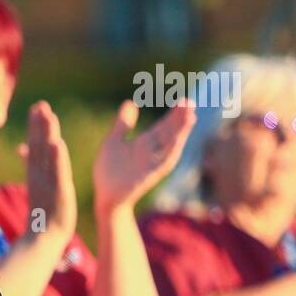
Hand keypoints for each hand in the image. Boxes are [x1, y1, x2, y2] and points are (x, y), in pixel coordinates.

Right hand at [21, 101, 76, 242]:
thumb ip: (34, 168)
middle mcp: (40, 176)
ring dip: (47, 134)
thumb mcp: (38, 188)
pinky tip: (57, 143)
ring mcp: (48, 183)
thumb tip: (23, 150)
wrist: (43, 240)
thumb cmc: (43, 216)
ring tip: (49, 116)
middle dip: (40, 124)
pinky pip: (58, 173)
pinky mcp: (59, 193)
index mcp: (36, 174)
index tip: (37, 107)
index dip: (36, 126)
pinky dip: (57, 158)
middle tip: (41, 104)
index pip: (35, 146)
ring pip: (47, 155)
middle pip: (39, 146)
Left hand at [92, 99, 195, 214]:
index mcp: (145, 143)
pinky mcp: (150, 174)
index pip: (164, 125)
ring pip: (171, 145)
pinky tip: (177, 139)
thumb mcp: (114, 141)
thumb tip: (131, 102)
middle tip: (190, 102)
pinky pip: (164, 162)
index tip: (183, 100)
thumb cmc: (109, 170)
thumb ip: (123, 123)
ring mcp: (153, 163)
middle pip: (170, 131)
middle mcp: (153, 151)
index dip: (173, 114)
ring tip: (190, 115)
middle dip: (180, 118)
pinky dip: (170, 151)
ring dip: (181, 131)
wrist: (105, 195)